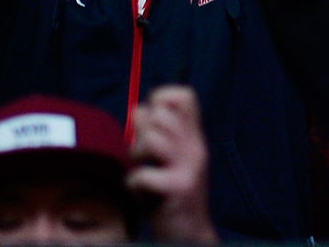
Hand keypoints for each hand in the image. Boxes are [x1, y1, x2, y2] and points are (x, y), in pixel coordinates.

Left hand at [127, 86, 216, 245]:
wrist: (190, 234)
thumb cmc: (171, 196)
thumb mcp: (170, 160)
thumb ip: (158, 135)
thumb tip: (137, 110)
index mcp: (194, 137)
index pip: (184, 96)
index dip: (161, 99)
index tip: (151, 122)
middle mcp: (195, 148)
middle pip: (161, 115)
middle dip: (142, 132)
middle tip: (143, 154)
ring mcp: (189, 167)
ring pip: (153, 139)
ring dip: (137, 154)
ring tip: (141, 168)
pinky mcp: (178, 188)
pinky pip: (144, 174)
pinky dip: (133, 183)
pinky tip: (139, 191)